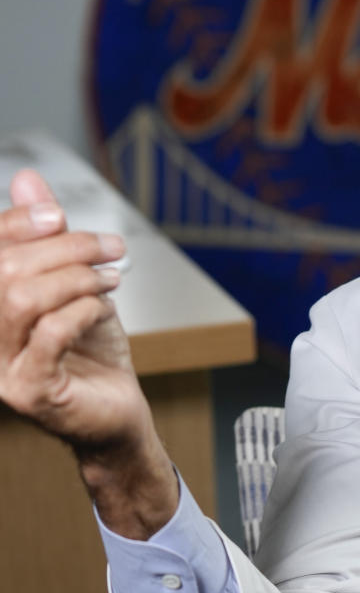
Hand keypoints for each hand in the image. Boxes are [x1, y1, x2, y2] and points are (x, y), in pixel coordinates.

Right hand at [0, 169, 176, 534]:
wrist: (116, 411)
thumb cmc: (91, 352)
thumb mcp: (72, 282)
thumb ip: (47, 236)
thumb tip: (27, 180)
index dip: (17, 223)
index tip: (60, 216)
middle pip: (4, 269)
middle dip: (63, 247)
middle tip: (108, 247)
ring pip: (22, 298)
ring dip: (76, 277)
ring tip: (109, 278)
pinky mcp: (29, 392)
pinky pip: (49, 334)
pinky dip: (82, 310)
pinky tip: (102, 309)